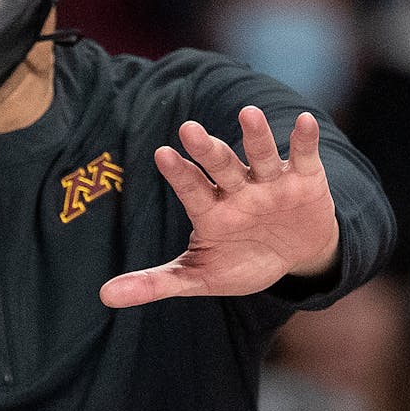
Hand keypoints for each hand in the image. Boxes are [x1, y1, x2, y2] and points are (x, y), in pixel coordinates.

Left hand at [99, 106, 338, 307]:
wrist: (295, 259)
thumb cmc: (240, 262)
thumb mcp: (199, 277)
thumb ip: (155, 282)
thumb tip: (105, 296)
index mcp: (209, 209)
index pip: (190, 188)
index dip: (179, 173)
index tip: (162, 155)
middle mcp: (236, 189)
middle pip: (220, 165)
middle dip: (206, 149)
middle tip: (188, 129)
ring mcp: (269, 182)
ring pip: (260, 156)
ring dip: (255, 136)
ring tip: (248, 114)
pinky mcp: (304, 180)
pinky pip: (302, 157)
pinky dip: (303, 141)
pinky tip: (304, 122)